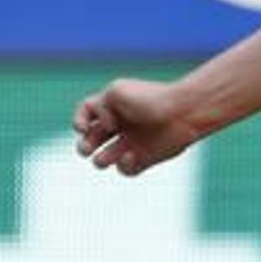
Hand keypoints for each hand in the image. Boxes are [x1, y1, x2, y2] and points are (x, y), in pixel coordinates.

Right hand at [73, 77, 206, 175]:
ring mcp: (130, 144)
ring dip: (100, 160)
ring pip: (103, 159)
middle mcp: (119, 126)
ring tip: (104, 157)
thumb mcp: (116, 92)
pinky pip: (124, 170)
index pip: (85, 114)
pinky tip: (132, 155)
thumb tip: (106, 129)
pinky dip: (124, 165)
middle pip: (90, 140)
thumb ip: (98, 107)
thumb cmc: (151, 98)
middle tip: (88, 148)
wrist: (183, 113)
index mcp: (112, 107)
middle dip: (83, 147)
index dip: (78, 121)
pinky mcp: (143, 159)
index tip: (83, 126)